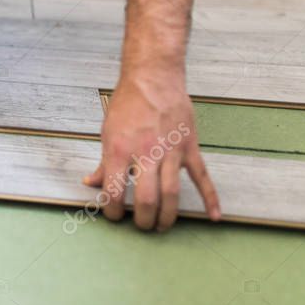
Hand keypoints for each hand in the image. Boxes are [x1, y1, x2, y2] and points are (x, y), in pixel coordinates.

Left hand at [84, 72, 220, 231]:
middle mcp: (145, 153)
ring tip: (162, 226)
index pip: (114, 191)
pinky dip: (211, 198)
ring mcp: (170, 151)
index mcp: (119, 150)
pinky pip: (202, 177)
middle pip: (146, 198)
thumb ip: (103, 162)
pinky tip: (214, 216)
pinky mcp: (189, 147)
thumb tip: (90, 183)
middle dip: (143, 219)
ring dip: (168, 216)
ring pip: (172, 193)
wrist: (153, 78)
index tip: (113, 216)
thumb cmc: (127, 104)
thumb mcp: (107, 132)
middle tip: (141, 226)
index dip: (112, 210)